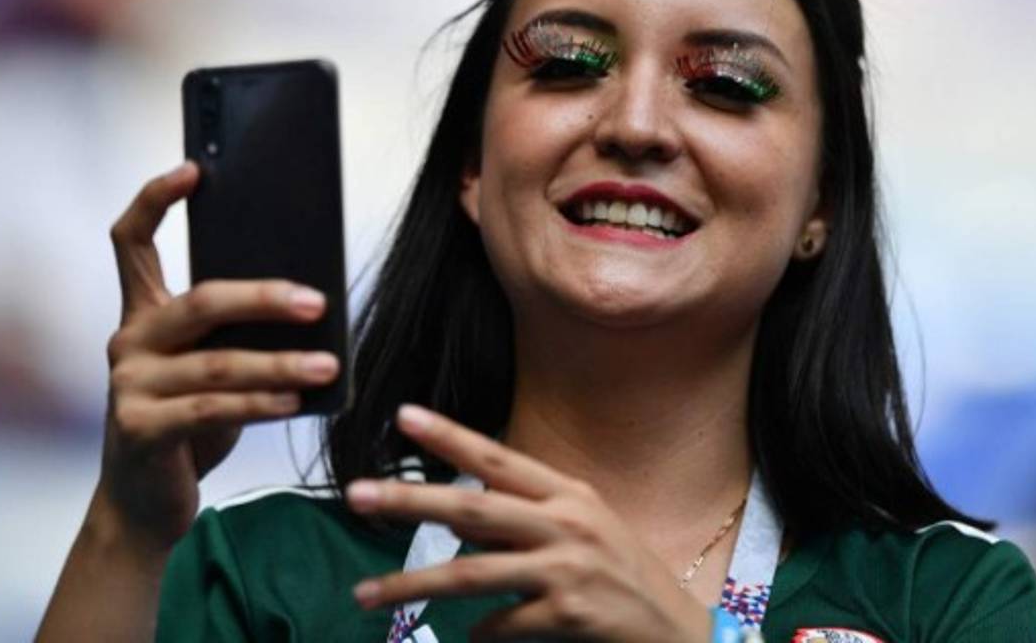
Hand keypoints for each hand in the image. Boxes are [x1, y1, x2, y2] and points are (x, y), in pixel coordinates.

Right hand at [95, 162, 339, 549]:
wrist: (144, 503)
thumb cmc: (189, 424)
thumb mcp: (209, 369)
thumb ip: (235, 336)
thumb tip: (311, 307)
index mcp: (142, 314)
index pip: (131, 241)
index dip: (156, 198)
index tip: (195, 168)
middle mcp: (128, 341)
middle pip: (200, 301)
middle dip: (265, 298)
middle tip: (318, 303)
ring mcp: (128, 385)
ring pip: (217, 362)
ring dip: (281, 364)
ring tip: (329, 366)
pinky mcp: (140, 429)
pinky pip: (211, 408)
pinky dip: (259, 403)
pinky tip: (295, 401)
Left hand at [345, 405, 712, 642]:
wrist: (680, 633)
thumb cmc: (626, 576)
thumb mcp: (584, 531)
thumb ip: (527, 521)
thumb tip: (463, 527)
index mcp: (568, 494)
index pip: (498, 456)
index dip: (449, 436)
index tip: (403, 415)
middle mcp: (567, 523)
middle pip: (472, 508)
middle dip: (409, 500)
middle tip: (355, 494)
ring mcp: (567, 569)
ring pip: (472, 573)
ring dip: (411, 583)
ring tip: (364, 593)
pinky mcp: (568, 615)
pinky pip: (500, 624)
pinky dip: (478, 633)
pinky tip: (469, 637)